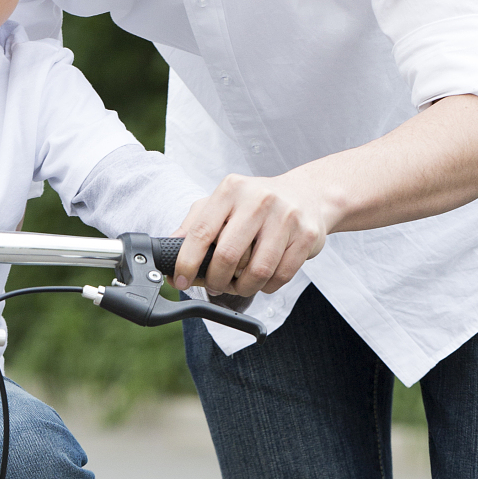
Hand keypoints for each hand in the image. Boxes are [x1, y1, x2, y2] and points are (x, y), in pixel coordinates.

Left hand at [173, 166, 331, 295]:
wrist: (308, 195)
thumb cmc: (257, 203)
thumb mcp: (223, 203)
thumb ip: (195, 224)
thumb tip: (168, 248)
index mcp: (231, 190)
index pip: (202, 232)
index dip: (187, 262)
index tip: (182, 280)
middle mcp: (259, 200)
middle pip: (228, 256)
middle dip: (217, 281)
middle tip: (215, 286)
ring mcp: (286, 217)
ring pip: (257, 272)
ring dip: (243, 288)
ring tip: (240, 284)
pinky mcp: (307, 236)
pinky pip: (280, 277)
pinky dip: (267, 287)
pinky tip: (263, 279)